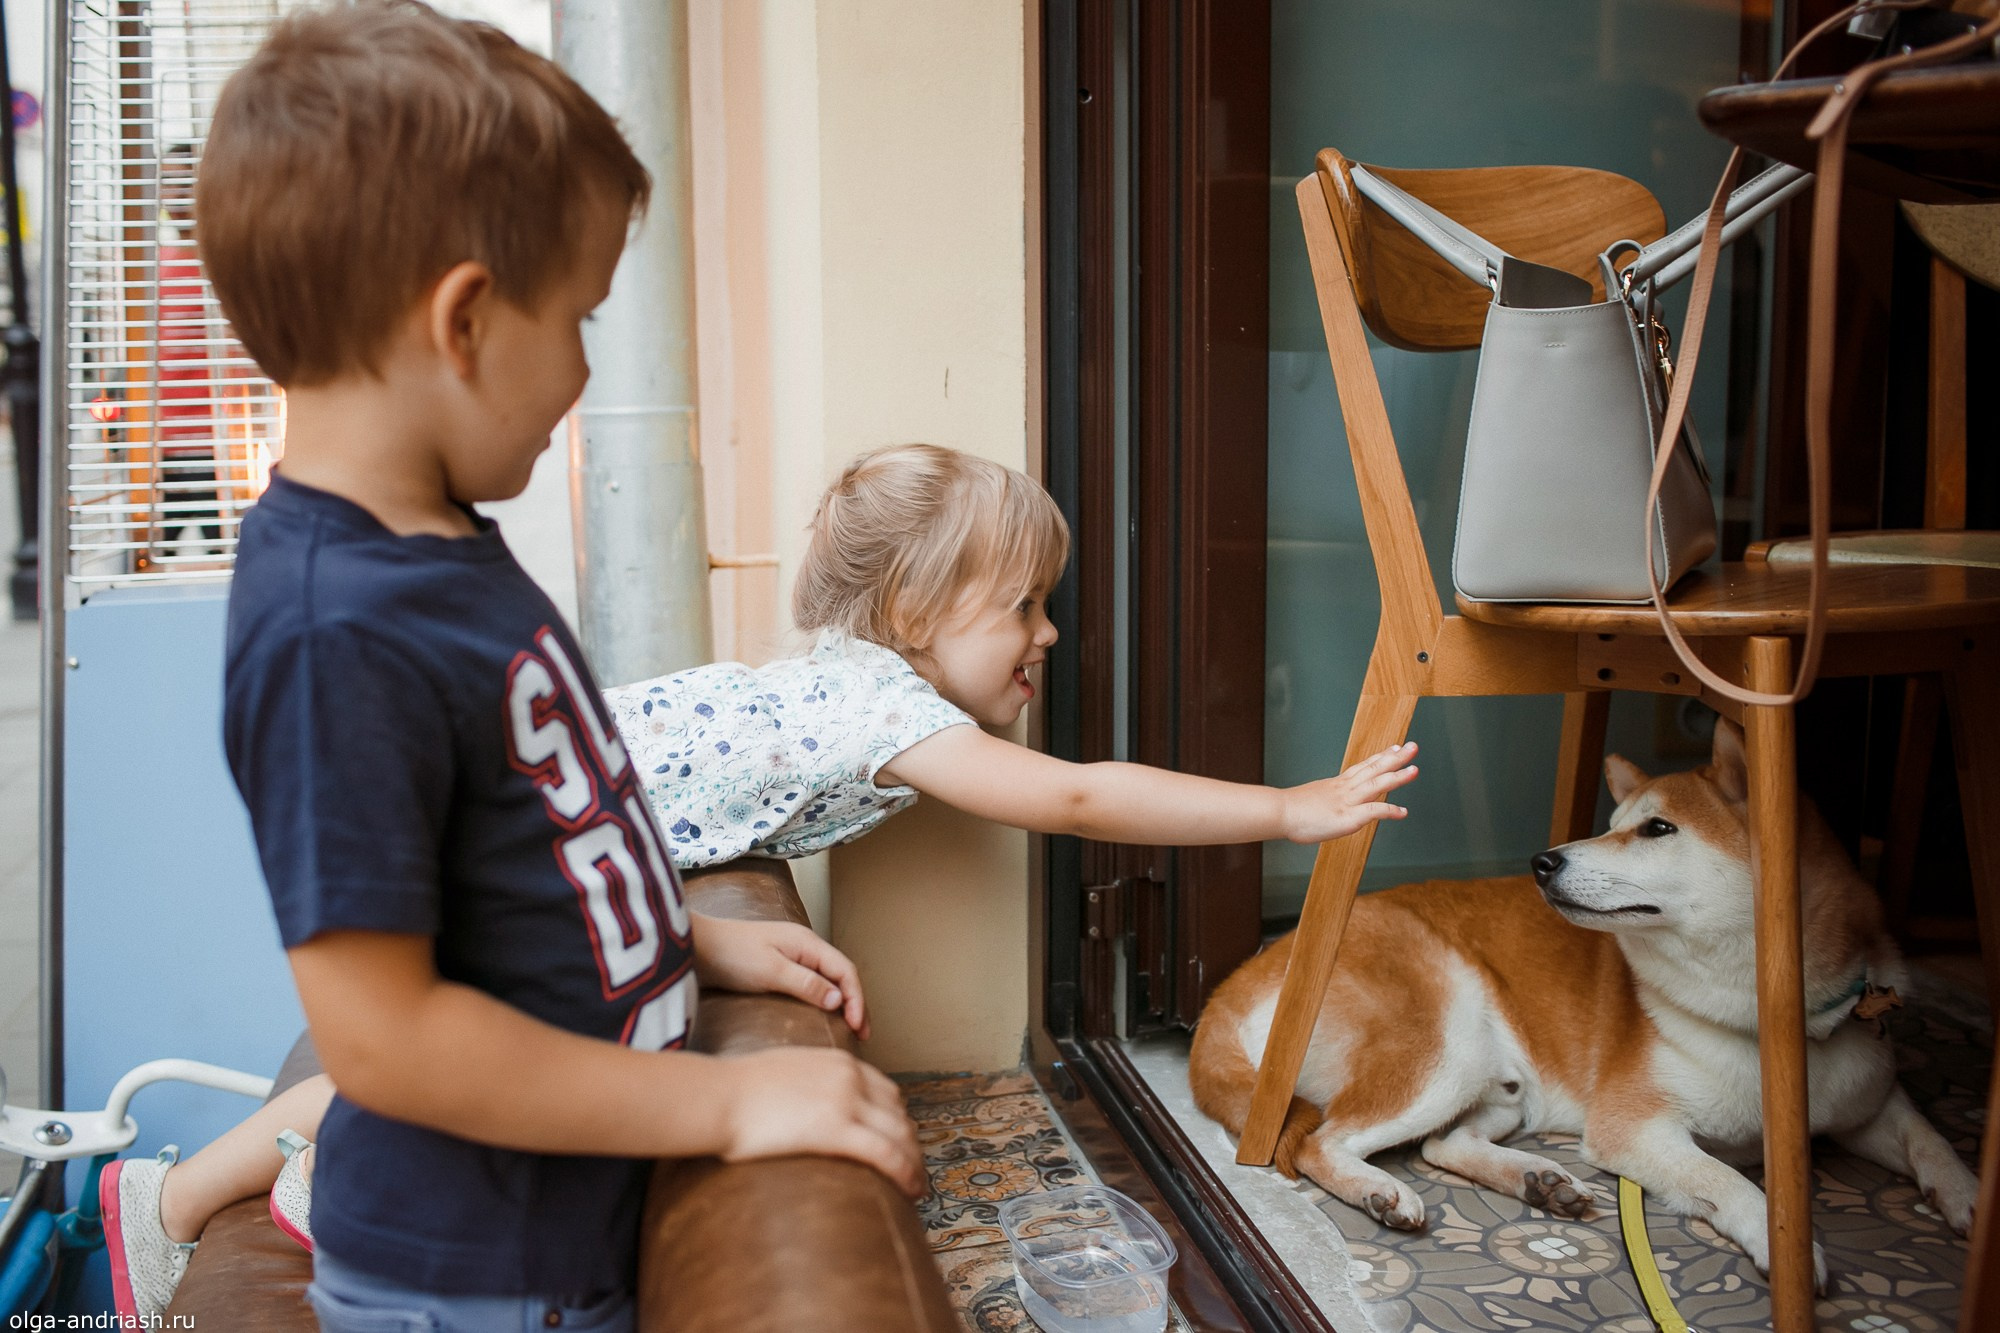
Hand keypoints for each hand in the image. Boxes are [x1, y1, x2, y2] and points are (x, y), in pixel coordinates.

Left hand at [691, 914, 869, 1037]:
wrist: (697, 947)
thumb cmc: (730, 954)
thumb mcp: (770, 971)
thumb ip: (807, 984)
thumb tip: (839, 999)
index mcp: (807, 944)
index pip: (845, 971)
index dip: (857, 998)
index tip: (857, 1026)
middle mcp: (805, 947)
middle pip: (842, 975)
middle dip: (857, 1003)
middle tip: (863, 1034)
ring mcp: (793, 957)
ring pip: (830, 979)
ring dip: (844, 1002)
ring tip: (851, 1027)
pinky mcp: (780, 967)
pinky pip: (814, 983)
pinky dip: (826, 999)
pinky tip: (825, 1015)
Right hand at [718, 1047, 926, 1197]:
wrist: (720, 1097)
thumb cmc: (739, 1091)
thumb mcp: (788, 1071)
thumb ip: (811, 1083)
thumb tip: (812, 1106)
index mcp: (840, 1063)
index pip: (887, 1092)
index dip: (899, 1121)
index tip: (901, 1141)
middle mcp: (851, 1078)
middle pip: (899, 1114)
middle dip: (911, 1144)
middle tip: (913, 1169)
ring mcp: (846, 1102)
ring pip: (900, 1135)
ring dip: (915, 1162)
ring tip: (917, 1186)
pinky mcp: (837, 1130)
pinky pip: (887, 1153)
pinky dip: (906, 1172)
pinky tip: (911, 1190)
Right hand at [1280, 742, 1418, 843]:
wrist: (1279, 811)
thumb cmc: (1289, 810)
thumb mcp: (1310, 799)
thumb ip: (1322, 800)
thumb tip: (1323, 804)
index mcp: (1337, 784)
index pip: (1364, 766)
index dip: (1381, 757)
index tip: (1395, 747)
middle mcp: (1345, 788)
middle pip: (1374, 768)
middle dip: (1396, 758)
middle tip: (1413, 747)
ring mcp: (1348, 801)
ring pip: (1377, 784)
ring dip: (1398, 777)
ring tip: (1415, 770)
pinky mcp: (1348, 817)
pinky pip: (1373, 811)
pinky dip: (1390, 811)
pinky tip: (1403, 812)